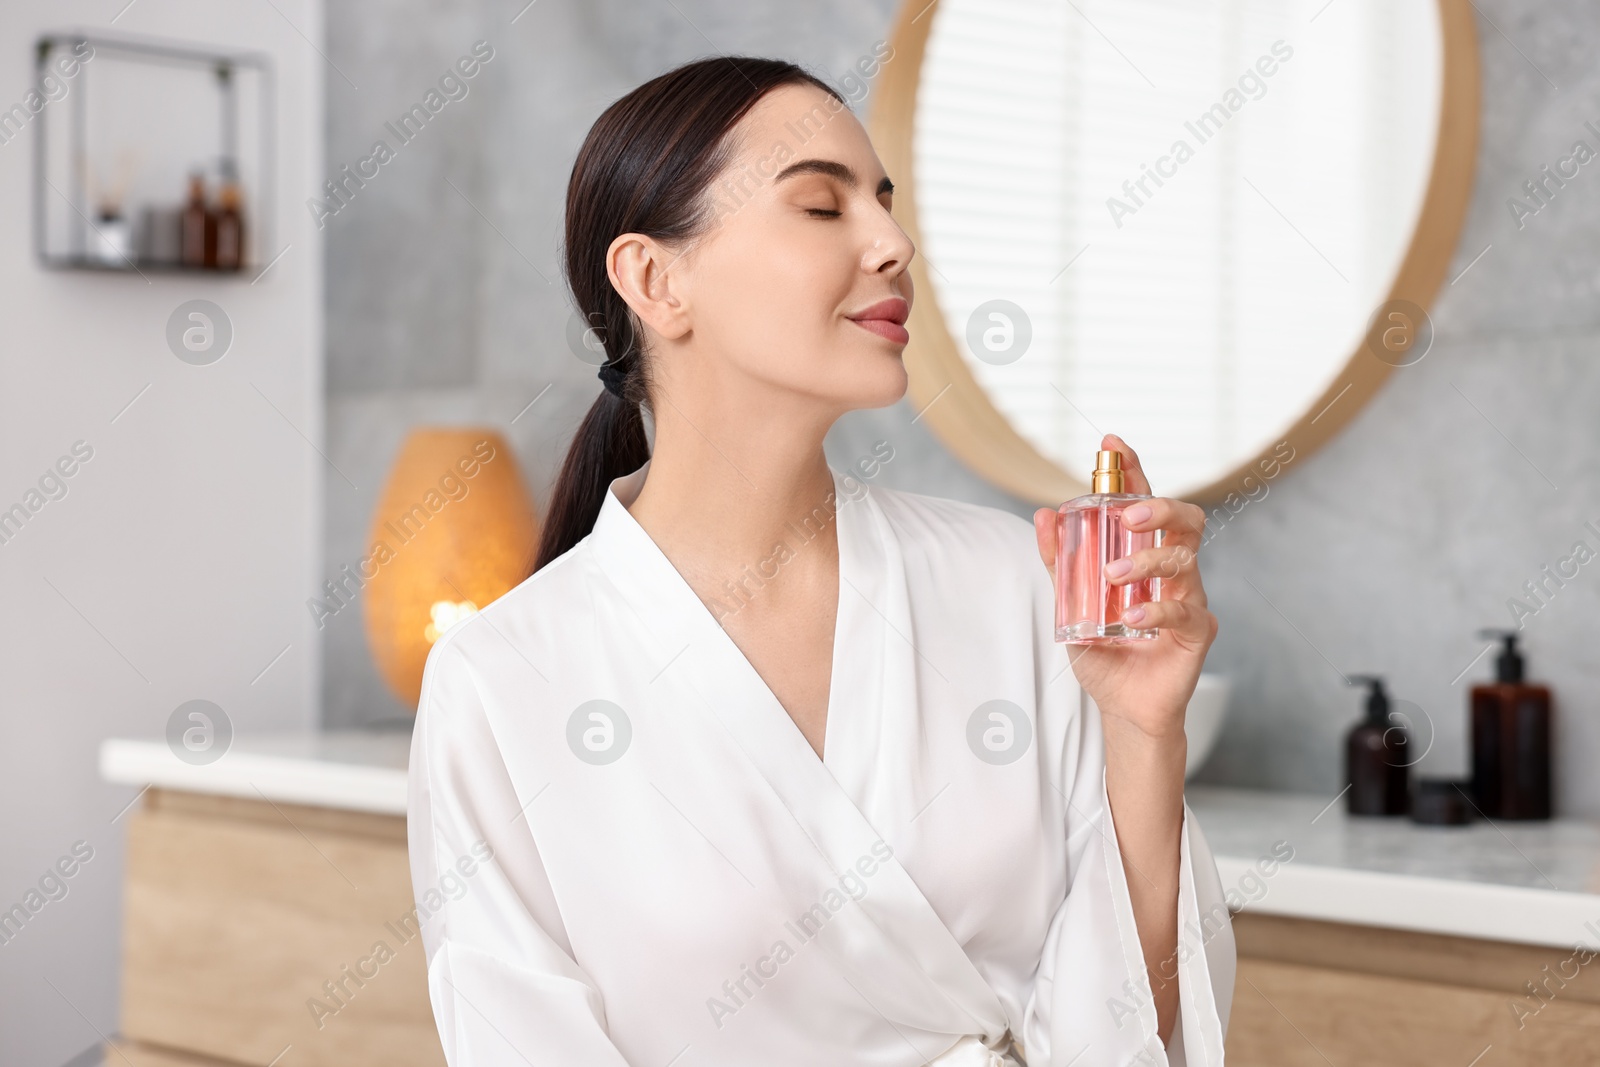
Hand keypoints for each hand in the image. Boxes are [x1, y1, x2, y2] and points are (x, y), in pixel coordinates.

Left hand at [1032, 434, 1217, 741]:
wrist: (1123, 707)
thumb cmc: (1105, 652)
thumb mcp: (1070, 605)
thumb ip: (1060, 563)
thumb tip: (1043, 515)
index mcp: (1145, 555)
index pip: (1144, 502)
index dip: (1133, 470)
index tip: (1112, 443)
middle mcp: (1173, 569)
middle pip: (1184, 519)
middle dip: (1157, 506)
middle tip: (1126, 514)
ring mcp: (1189, 597)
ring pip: (1185, 558)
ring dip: (1146, 560)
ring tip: (1113, 576)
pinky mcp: (1197, 630)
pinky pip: (1184, 608)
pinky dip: (1155, 607)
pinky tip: (1131, 615)